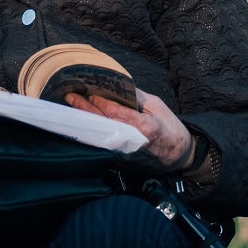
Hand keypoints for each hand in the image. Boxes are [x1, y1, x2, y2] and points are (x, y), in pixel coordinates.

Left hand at [65, 89, 195, 172]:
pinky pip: (101, 143)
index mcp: (143, 127)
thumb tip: (115, 86)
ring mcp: (123, 154)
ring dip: (84, 121)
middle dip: (84, 109)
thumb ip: (136, 97)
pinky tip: (82, 122)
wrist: (177, 157)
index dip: (99, 102)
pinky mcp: (119, 161)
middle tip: (70, 97)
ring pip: (98, 135)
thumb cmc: (169, 128)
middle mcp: (130, 142)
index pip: (114, 112)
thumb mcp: (157, 106)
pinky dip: (91, 132)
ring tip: (72, 107)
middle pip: (101, 124)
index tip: (88, 91)